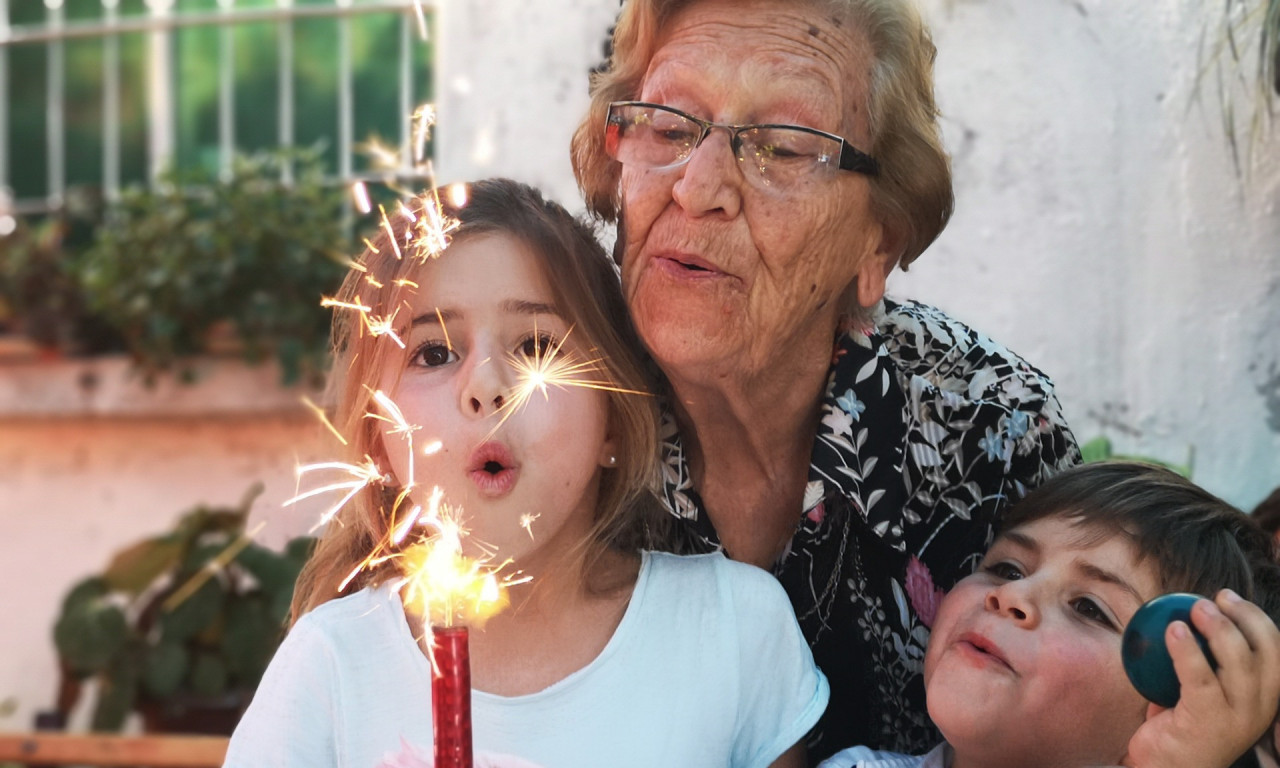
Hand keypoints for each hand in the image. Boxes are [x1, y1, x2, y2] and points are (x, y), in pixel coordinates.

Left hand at [1124, 589, 1279, 767]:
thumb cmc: (1181, 726)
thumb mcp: (1204, 692)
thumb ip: (1207, 662)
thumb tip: (1187, 615)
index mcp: (1265, 698)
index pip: (1276, 653)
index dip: (1258, 619)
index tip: (1228, 598)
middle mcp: (1259, 708)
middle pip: (1266, 653)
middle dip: (1245, 617)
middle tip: (1212, 599)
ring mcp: (1238, 718)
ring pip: (1240, 663)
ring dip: (1219, 629)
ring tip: (1194, 609)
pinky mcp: (1210, 722)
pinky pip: (1200, 678)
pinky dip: (1187, 650)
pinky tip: (1173, 631)